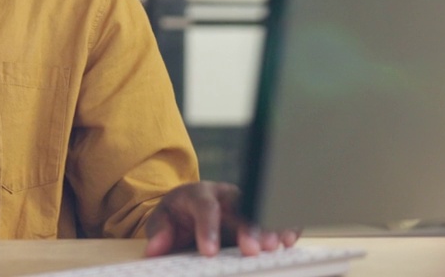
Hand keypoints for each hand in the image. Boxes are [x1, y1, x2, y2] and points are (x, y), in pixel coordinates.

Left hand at [144, 181, 300, 256]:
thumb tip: (155, 248)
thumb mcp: (162, 219)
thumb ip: (159, 231)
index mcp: (198, 193)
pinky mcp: (259, 212)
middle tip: (251, 250)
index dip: (208, 228)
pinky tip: (288, 241)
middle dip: (246, 228)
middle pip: (239, 206)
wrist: (190, 205)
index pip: (204, 207)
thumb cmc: (178, 213)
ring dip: (268, 228)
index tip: (209, 252)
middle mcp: (226, 195)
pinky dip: (283, 226)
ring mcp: (246, 202)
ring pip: (260, 210)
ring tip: (273, 247)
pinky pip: (275, 215)